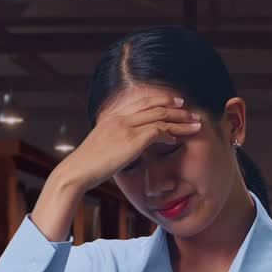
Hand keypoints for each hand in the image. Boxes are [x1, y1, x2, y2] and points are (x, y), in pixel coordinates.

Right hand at [52, 93, 202, 193]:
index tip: (177, 102)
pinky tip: (177, 140)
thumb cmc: (88, 165)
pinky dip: (170, 135)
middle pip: (155, 106)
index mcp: (113, 116)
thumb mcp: (101, 146)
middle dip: (177, 108)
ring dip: (180, 121)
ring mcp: (126, 127)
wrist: (77, 171)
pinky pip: (157, 132)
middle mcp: (120, 117)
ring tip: (195, 125)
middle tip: (192, 112)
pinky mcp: (131, 140)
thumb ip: (115, 140)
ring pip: (160, 118)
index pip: (143, 101)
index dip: (162, 99)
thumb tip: (123, 146)